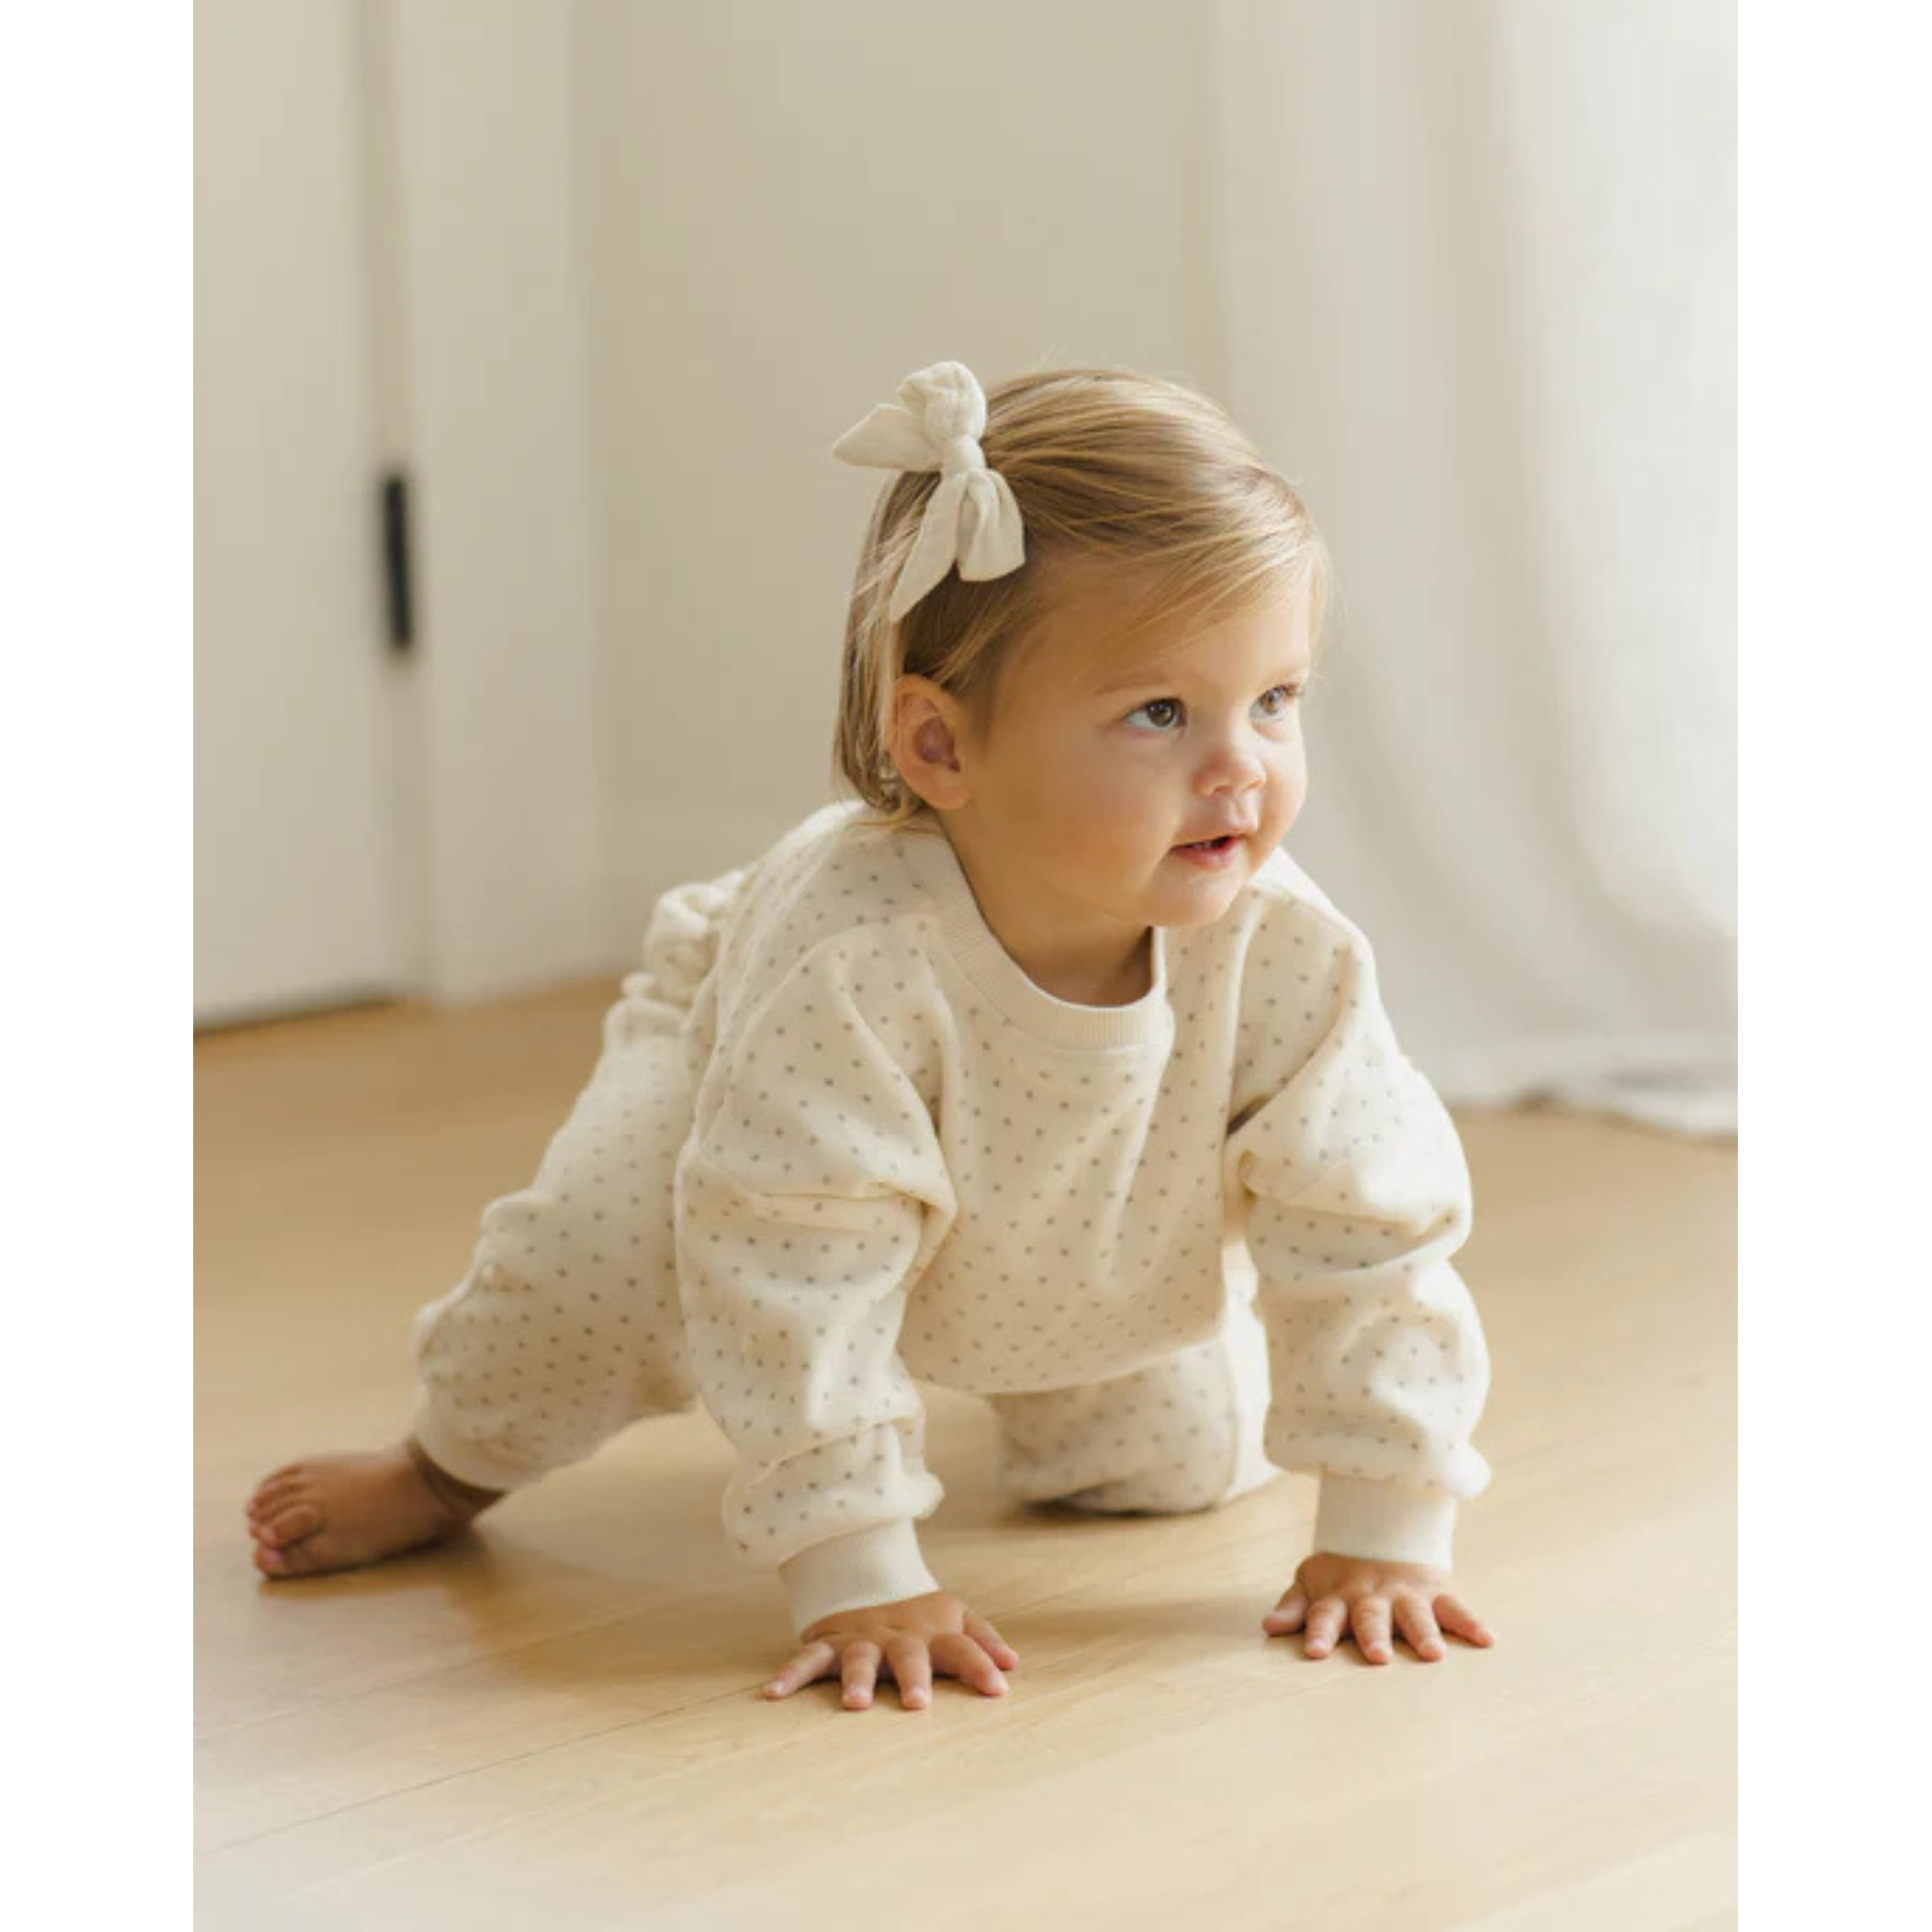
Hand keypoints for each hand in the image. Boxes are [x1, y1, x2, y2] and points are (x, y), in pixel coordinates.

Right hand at [761, 1589, 1019, 1710]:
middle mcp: (898, 1637)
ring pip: (858, 1658)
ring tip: (855, 1704)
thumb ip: (982, 1640)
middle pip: (909, 1655)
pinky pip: (807, 1659)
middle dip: (913, 1677)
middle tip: (917, 1704)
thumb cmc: (920, 1616)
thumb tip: (1013, 1664)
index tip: (999, 1690)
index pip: (963, 1648)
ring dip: (856, 1679)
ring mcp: (861, 1640)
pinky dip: (790, 1675)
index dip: (981, 1666)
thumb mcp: (955, 1619)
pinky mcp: (828, 1643)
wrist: (866, 1578)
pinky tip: (773, 1694)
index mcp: (933, 1634)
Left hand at [1261, 1551, 1496, 1663]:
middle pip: (1372, 1617)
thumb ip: (1294, 1607)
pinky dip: (1471, 1622)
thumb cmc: (1340, 1576)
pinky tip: (1487, 1639)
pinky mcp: (1436, 1591)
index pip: (1324, 1615)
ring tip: (1434, 1654)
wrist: (1381, 1532)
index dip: (1319, 1632)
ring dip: (1423, 1632)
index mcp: (1339, 1598)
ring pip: (1415, 1614)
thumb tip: (1269, 1628)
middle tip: (1377, 1657)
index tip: (1315, 1652)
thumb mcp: (1311, 1583)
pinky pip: (1456, 1607)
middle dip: (1374, 1636)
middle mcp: (1373, 1597)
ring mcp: (1406, 1594)